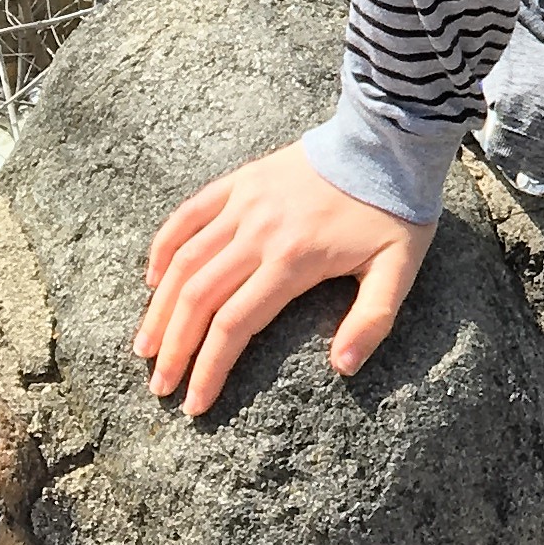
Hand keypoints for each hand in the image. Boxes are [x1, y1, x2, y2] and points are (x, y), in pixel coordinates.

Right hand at [136, 144, 432, 419]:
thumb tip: (343, 367)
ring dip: (159, 309)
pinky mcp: (240, 181)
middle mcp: (257, 232)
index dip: (210, 369)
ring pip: (185, 262)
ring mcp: (244, 203)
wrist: (386, 140)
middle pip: (199, 299)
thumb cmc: (394, 210)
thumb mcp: (398, 268)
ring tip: (144, 347)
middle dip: (175, 350)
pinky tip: (152, 281)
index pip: (235, 325)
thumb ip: (372, 320)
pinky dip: (164, 247)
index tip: (195, 404)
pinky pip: (188, 215)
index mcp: (293, 260)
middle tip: (159, 387)